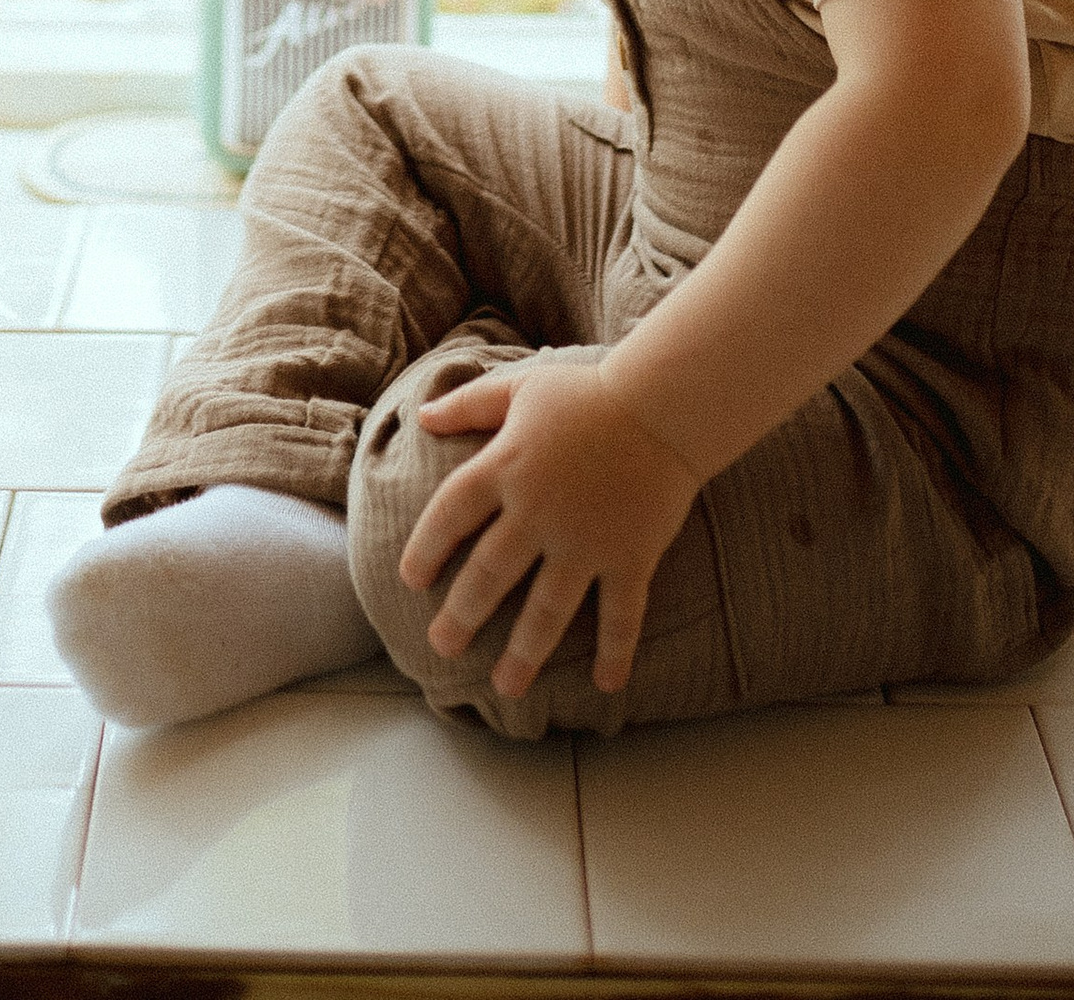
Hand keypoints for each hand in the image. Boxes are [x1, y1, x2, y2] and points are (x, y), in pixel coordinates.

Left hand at [395, 361, 699, 699]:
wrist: (664, 405)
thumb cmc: (588, 394)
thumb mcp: (520, 386)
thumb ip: (469, 404)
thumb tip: (420, 414)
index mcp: (506, 466)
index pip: (450, 514)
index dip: (425, 547)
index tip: (410, 580)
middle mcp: (537, 511)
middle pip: (488, 573)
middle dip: (461, 616)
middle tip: (442, 647)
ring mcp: (585, 540)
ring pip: (546, 609)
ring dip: (525, 653)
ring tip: (506, 688)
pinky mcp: (629, 557)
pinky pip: (621, 615)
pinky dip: (616, 652)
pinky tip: (608, 686)